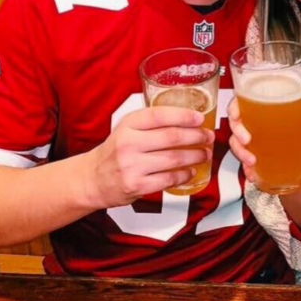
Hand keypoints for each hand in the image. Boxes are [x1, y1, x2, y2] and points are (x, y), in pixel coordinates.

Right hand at [85, 105, 213, 206]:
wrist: (93, 179)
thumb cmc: (115, 152)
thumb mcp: (126, 129)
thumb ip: (150, 123)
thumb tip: (186, 117)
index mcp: (127, 125)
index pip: (160, 115)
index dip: (184, 116)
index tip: (200, 118)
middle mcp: (128, 143)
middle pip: (171, 137)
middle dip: (196, 136)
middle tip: (208, 137)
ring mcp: (132, 166)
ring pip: (173, 159)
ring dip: (195, 156)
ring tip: (204, 154)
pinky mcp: (137, 185)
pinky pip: (168, 179)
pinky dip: (184, 175)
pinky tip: (191, 172)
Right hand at [228, 96, 300, 184]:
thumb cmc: (296, 133)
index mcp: (257, 110)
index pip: (239, 104)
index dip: (233, 108)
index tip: (236, 115)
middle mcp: (250, 125)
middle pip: (235, 125)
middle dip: (238, 133)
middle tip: (247, 140)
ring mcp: (248, 142)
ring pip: (236, 145)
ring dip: (241, 153)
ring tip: (252, 161)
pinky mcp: (251, 158)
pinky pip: (243, 163)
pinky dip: (247, 170)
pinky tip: (253, 175)